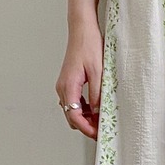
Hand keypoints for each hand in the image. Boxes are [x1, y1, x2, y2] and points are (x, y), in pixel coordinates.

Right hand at [57, 18, 102, 139]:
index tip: (97, 134)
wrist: (82, 29)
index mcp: (68, 86)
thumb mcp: (98, 71)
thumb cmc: (89, 45)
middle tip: (102, 130)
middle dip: (86, 125)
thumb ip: (98, 93)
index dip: (85, 128)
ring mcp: (64, 85)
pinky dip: (84, 109)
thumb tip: (99, 112)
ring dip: (85, 118)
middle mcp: (62, 88)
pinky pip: (74, 101)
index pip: (74, 116)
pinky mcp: (68, 82)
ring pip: (72, 110)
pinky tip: (96, 108)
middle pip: (71, 116)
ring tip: (101, 120)